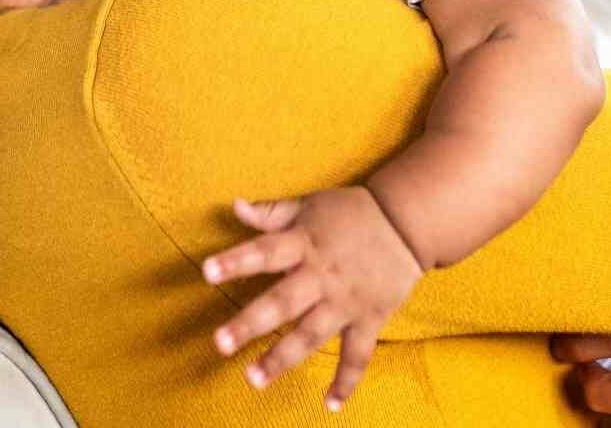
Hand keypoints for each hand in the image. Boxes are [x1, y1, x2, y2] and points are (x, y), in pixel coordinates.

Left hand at [202, 185, 422, 410]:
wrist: (404, 221)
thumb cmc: (349, 212)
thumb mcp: (308, 205)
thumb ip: (271, 213)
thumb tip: (234, 207)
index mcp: (304, 243)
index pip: (265, 251)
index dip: (236, 261)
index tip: (206, 271)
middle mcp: (322, 275)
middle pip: (283, 301)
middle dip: (251, 323)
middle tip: (219, 343)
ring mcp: (346, 301)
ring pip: (311, 334)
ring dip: (282, 358)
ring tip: (252, 379)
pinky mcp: (370, 319)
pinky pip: (358, 355)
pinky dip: (346, 381)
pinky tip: (329, 405)